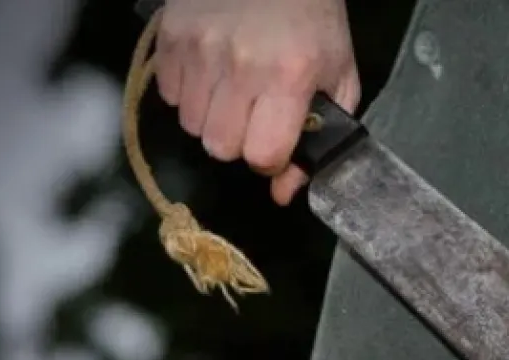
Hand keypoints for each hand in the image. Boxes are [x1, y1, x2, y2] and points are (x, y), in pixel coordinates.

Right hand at [153, 0, 359, 205]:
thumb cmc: (314, 19)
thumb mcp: (338, 76)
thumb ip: (321, 136)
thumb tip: (283, 192)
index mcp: (289, 77)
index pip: (262, 155)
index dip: (270, 160)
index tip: (276, 144)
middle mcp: (240, 65)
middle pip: (221, 147)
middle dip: (239, 141)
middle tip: (254, 116)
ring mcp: (200, 48)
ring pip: (192, 126)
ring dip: (213, 119)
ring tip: (234, 91)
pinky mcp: (172, 35)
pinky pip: (170, 95)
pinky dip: (190, 93)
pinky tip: (212, 72)